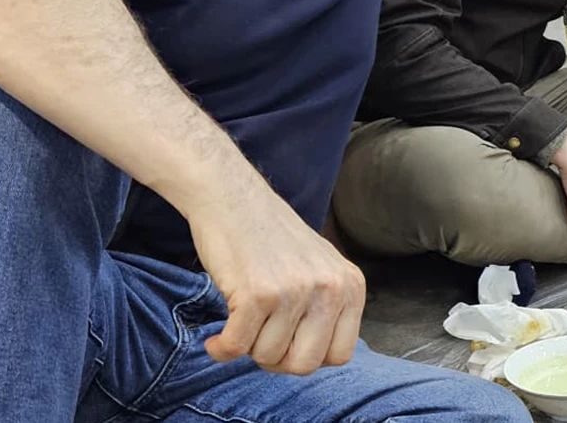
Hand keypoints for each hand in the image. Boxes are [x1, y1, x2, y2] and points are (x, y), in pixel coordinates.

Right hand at [190, 187, 365, 374]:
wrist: (234, 200)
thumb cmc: (272, 239)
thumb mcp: (321, 268)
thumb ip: (329, 308)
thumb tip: (319, 359)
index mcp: (351, 285)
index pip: (339, 355)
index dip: (307, 357)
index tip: (286, 344)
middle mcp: (329, 288)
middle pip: (305, 365)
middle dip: (277, 362)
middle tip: (259, 341)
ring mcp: (294, 291)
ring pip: (268, 358)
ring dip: (247, 348)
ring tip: (241, 322)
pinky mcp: (257, 293)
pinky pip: (236, 348)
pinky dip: (220, 350)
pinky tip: (215, 338)